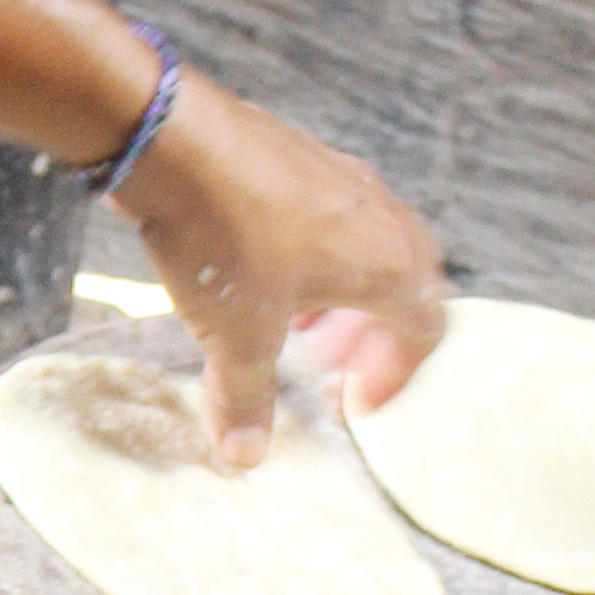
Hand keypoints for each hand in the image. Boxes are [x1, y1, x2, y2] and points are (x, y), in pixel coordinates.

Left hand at [113, 73, 445, 467]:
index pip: (424, 326)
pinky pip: (327, 213)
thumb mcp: (235, 336)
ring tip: (292, 321)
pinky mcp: (297, 155)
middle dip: (373, 330)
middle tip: (330, 363)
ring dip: (341, 290)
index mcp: (386, 261)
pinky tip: (258, 269)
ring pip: (366, 241)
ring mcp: (339, 176)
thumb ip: (247, 399)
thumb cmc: (224, 234)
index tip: (357, 402)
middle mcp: (376, 212)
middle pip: (406, 279)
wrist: (170, 137)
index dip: (397, 373)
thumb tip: (245, 457)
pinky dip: (312, 252)